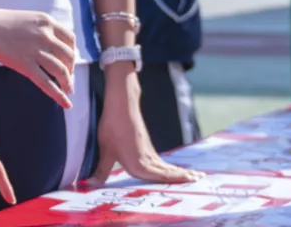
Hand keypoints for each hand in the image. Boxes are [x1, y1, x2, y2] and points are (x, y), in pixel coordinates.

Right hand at [0, 6, 75, 107]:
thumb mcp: (25, 19)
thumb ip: (39, 30)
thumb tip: (48, 46)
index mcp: (46, 21)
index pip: (70, 39)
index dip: (72, 51)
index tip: (69, 60)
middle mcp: (45, 35)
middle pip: (68, 56)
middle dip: (70, 68)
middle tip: (67, 76)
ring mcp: (36, 51)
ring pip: (61, 71)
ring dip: (67, 83)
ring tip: (68, 90)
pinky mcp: (25, 65)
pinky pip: (47, 84)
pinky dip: (59, 96)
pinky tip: (67, 104)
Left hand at [89, 65, 203, 184]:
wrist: (121, 106)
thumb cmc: (112, 127)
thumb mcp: (105, 150)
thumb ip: (101, 169)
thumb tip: (91, 183)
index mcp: (138, 164)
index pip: (158, 178)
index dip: (173, 181)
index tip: (190, 182)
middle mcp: (146, 160)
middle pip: (167, 173)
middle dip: (182, 177)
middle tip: (199, 178)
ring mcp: (148, 152)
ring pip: (165, 167)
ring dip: (179, 172)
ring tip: (194, 175)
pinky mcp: (146, 145)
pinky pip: (161, 161)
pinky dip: (170, 167)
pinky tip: (171, 168)